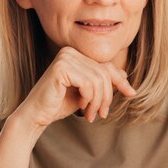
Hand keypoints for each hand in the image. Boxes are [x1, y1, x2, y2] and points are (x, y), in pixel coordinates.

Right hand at [16, 47, 135, 127]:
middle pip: (104, 73)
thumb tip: (123, 74)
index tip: (131, 94)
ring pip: (98, 80)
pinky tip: (82, 108)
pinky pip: (88, 83)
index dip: (120, 80)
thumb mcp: (87, 93)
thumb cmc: (59, 104)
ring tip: (91, 115)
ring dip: (98, 102)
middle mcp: (70, 52)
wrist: (37, 115)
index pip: (106, 65)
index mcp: (76, 54)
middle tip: (102, 114)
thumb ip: (101, 82)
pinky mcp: (61, 67)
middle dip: (107, 96)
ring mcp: (65, 58)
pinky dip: (89, 99)